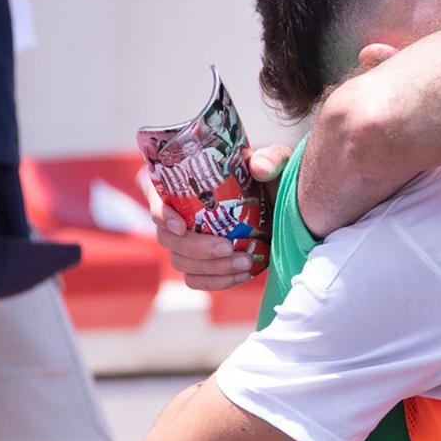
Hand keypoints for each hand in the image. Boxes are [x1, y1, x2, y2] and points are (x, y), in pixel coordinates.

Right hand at [150, 144, 290, 290]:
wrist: (284, 208)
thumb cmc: (270, 178)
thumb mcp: (274, 161)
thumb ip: (269, 158)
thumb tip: (259, 168)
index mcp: (183, 184)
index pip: (155, 197)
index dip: (161, 214)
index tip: (181, 226)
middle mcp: (179, 213)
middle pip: (168, 238)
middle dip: (196, 248)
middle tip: (228, 247)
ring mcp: (188, 242)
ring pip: (181, 262)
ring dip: (211, 268)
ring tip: (244, 263)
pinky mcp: (202, 263)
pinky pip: (196, 280)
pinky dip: (217, 281)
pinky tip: (241, 275)